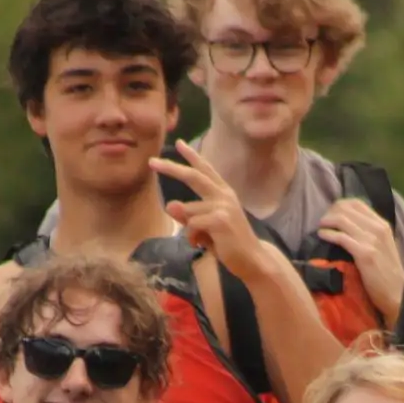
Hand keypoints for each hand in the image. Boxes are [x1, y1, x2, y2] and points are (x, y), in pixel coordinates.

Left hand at [158, 139, 274, 284]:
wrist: (252, 259)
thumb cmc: (229, 242)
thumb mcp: (205, 227)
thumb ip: (188, 215)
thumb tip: (169, 205)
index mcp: (223, 192)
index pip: (205, 170)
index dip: (192, 156)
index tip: (179, 143)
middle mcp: (224, 195)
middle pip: (193, 176)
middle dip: (171, 168)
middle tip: (151, 162)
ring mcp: (223, 206)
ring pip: (187, 210)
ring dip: (187, 228)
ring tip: (200, 239)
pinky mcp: (219, 220)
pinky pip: (191, 224)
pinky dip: (192, 237)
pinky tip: (202, 244)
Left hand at [314, 199, 403, 322]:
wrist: (397, 293)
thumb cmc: (387, 273)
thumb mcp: (382, 246)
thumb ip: (369, 233)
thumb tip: (348, 225)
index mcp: (382, 224)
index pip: (357, 203)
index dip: (339, 205)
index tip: (330, 214)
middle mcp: (378, 228)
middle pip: (346, 208)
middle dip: (330, 212)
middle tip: (323, 222)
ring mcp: (372, 240)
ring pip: (342, 219)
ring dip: (326, 221)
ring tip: (320, 227)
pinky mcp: (364, 254)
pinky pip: (341, 237)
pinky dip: (328, 234)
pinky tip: (322, 236)